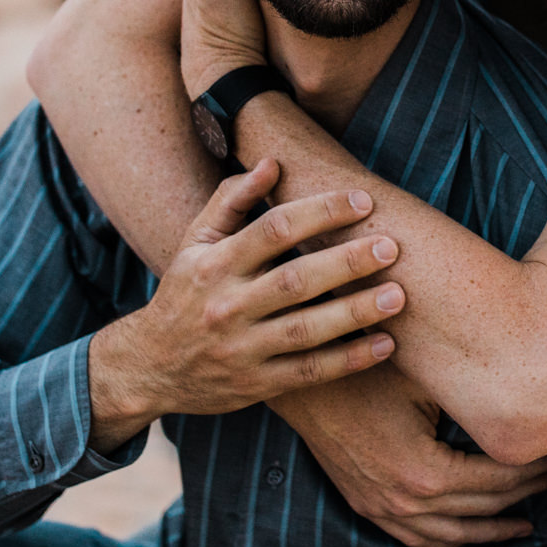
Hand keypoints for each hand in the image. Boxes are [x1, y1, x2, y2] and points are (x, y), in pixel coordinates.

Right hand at [89, 160, 403, 449]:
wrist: (148, 367)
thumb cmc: (184, 292)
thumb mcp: (195, 241)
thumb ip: (232, 199)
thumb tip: (273, 161)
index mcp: (215, 263)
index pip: (275, 229)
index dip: (321, 212)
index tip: (363, 201)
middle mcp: (227, 306)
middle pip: (296, 280)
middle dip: (347, 262)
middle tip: (391, 247)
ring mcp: (242, 349)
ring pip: (306, 329)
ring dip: (355, 312)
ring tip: (399, 295)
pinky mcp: (256, 384)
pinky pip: (310, 372)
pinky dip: (350, 360)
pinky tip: (386, 344)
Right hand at [271, 365, 546, 546]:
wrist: (305, 384)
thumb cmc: (366, 369)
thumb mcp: (425, 375)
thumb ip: (474, 390)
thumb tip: (534, 388)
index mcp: (426, 473)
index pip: (499, 479)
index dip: (536, 466)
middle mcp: (406, 502)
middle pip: (484, 507)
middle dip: (529, 491)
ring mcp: (384, 509)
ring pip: (454, 533)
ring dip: (495, 528)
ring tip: (532, 520)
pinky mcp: (369, 506)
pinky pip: (419, 538)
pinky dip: (452, 538)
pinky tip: (474, 533)